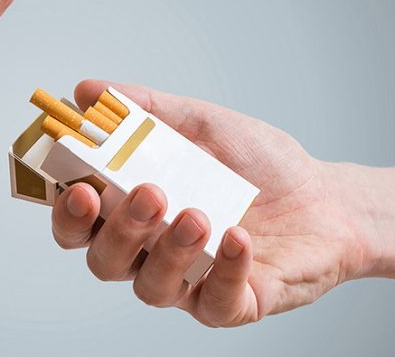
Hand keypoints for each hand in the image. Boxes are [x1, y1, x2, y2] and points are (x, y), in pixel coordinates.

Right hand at [51, 79, 383, 326]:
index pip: (79, 224)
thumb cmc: (257, 163)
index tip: (78, 186)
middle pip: (104, 261)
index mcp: (134, 212)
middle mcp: (151, 252)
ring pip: (152, 288)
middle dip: (118, 231)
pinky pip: (214, 304)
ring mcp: (189, 282)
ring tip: (197, 214)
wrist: (326, 196)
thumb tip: (89, 89)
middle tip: (149, 194)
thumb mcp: (200, 124)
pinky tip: (236, 238)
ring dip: (168, 251)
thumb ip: (145, 110)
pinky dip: (222, 270)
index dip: (67, 213)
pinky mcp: (231, 304)